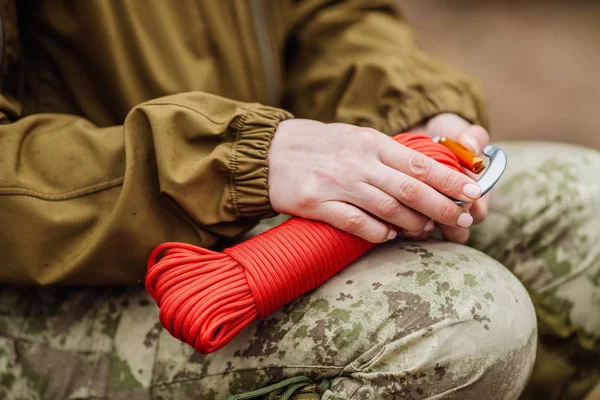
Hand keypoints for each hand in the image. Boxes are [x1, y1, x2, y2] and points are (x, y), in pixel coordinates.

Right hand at [267, 119, 481, 242]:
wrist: (270, 153)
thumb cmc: (318, 145)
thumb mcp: (354, 138)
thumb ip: (384, 153)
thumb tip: (422, 173)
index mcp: (370, 142)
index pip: (419, 162)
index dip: (449, 179)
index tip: (473, 191)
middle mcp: (357, 162)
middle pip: (410, 188)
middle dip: (442, 206)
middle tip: (462, 218)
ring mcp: (337, 184)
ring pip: (388, 209)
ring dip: (412, 224)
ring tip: (426, 230)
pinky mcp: (317, 204)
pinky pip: (356, 223)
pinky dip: (377, 232)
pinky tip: (389, 236)